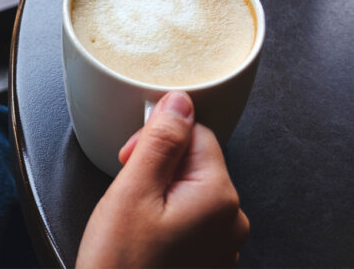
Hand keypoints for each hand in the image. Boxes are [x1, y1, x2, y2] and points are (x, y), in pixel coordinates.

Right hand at [76, 92, 249, 267]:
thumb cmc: (121, 268)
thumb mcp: (133, 192)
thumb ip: (161, 140)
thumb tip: (180, 101)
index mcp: (220, 197)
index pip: (196, 133)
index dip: (157, 139)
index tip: (130, 160)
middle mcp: (232, 221)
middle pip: (195, 161)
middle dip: (157, 167)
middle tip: (128, 196)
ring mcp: (223, 246)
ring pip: (189, 190)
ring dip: (160, 194)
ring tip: (133, 223)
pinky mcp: (208, 262)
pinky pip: (189, 220)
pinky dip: (165, 221)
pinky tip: (143, 240)